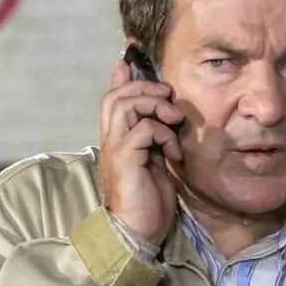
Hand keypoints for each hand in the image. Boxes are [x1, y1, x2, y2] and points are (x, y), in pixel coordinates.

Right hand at [97, 59, 185, 244]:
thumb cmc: (149, 201)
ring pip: (124, 104)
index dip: (123, 73)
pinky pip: (143, 129)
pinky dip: (165, 135)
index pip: (113, 96)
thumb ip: (156, 136)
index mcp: (118, 139)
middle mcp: (111, 140)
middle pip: (116, 95)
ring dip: (155, 105)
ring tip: (175, 121)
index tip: (132, 51)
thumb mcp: (157, 161)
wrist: (137, 234)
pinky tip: (175, 154)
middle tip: (169, 97)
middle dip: (145, 87)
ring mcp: (115, 149)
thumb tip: (164, 113)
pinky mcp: (125, 159)